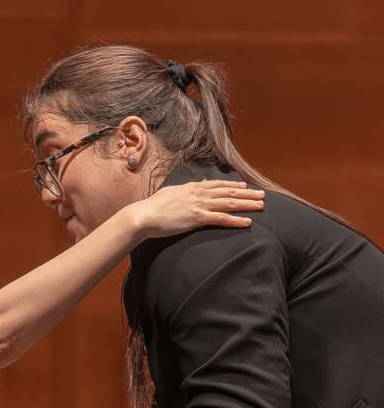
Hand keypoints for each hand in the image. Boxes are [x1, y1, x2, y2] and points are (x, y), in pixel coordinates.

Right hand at [129, 180, 263, 238]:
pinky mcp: (198, 218)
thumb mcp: (172, 192)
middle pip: (229, 192)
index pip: (219, 184)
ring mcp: (200, 205)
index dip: (235, 185)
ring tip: (261, 206)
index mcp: (193, 187)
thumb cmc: (154, 207)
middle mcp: (200, 193)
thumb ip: (188, 189)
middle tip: (263, 195)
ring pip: (230, 203)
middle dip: (248, 193)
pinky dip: (236, 220)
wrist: (144, 215)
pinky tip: (247, 222)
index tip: (246, 186)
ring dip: (247, 204)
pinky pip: (222, 219)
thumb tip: (200, 184)